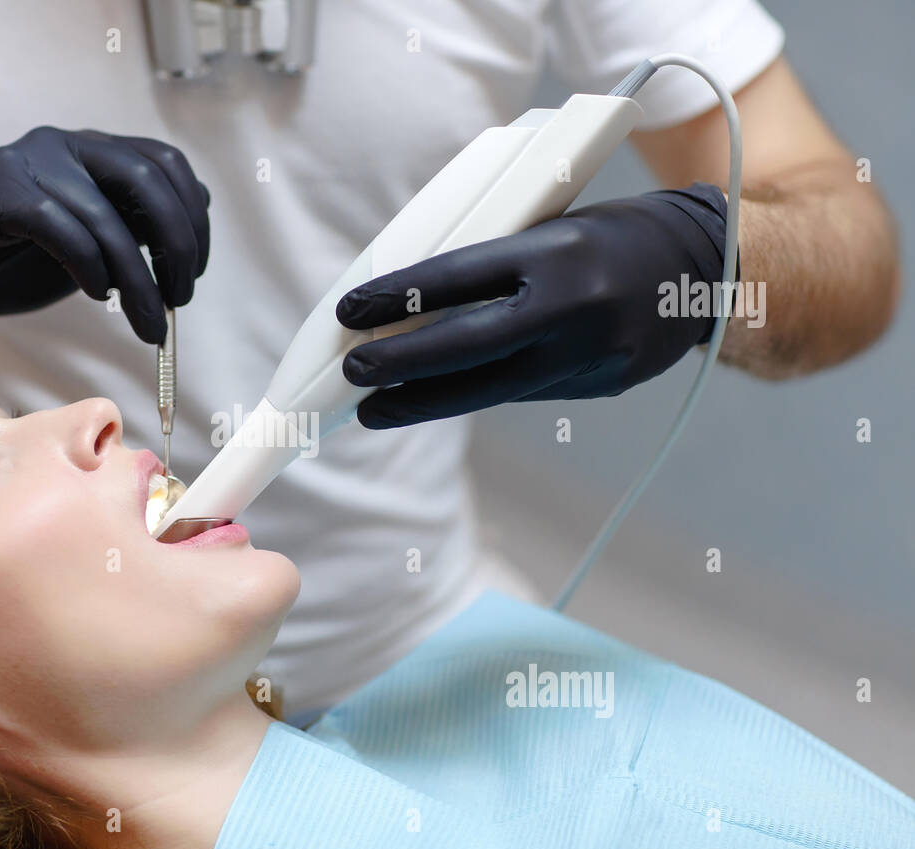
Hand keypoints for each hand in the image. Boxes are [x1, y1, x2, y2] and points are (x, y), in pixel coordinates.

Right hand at [0, 127, 210, 343]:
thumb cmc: (16, 264)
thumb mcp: (92, 244)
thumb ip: (135, 230)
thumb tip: (192, 234)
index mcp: (93, 149)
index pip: (164, 163)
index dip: (192, 218)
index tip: (191, 274)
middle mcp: (64, 143)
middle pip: (145, 179)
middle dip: (176, 245)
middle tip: (178, 300)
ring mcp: (25, 161)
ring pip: (104, 215)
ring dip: (137, 279)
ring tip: (147, 322)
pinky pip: (58, 226)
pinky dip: (89, 265)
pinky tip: (98, 294)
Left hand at [336, 183, 733, 427]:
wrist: (710, 267)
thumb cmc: (615, 235)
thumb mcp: (555, 227)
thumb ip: (497, 264)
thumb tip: (418, 305)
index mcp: (558, 250)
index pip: (459, 275)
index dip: (397, 297)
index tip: (351, 311)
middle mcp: (574, 306)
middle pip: (466, 347)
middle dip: (400, 365)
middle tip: (354, 373)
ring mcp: (590, 354)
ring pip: (490, 388)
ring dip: (426, 400)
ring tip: (376, 407)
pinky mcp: (600, 385)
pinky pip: (522, 393)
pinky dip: (474, 393)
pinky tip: (434, 399)